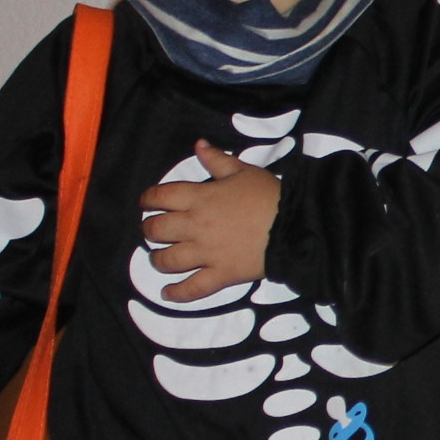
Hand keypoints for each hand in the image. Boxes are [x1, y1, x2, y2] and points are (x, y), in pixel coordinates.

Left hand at [141, 142, 280, 302]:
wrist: (294, 226)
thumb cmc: (269, 196)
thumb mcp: (244, 171)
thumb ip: (218, 159)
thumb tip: (198, 145)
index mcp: (199, 198)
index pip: (161, 196)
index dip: (148, 199)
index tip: (146, 202)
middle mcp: (195, 226)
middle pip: (157, 230)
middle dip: (149, 230)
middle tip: (152, 230)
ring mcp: (206, 253)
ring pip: (168, 260)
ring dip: (157, 259)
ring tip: (158, 259)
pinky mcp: (220, 274)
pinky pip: (192, 288)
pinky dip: (177, 293)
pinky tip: (167, 294)